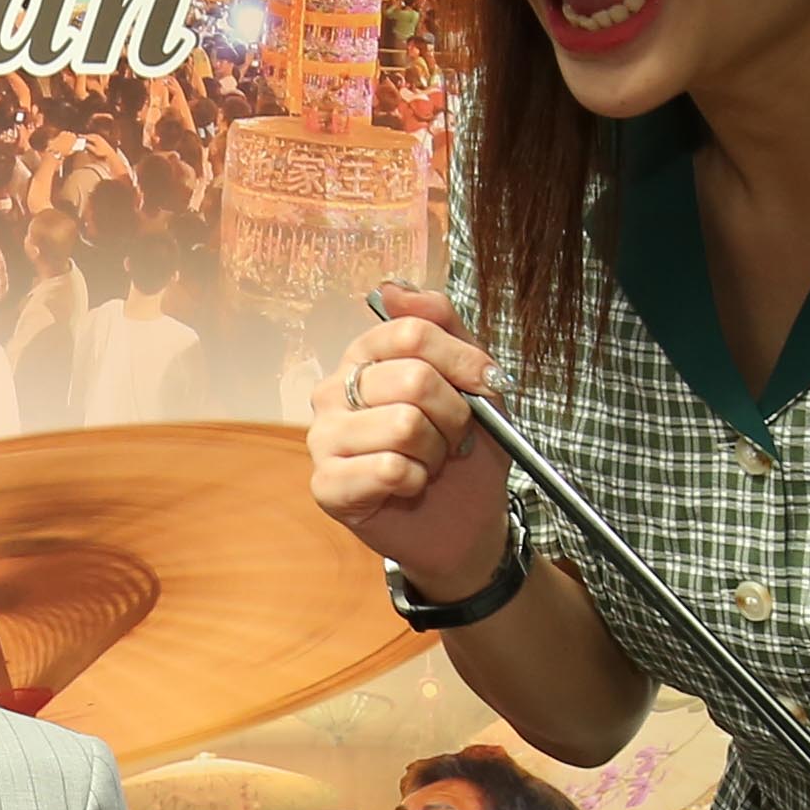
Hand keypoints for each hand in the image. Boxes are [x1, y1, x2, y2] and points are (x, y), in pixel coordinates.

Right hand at [307, 282, 516, 596]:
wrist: (463, 520)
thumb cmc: (463, 450)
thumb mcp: (470, 379)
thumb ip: (441, 325)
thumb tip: (394, 288)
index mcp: (366, 355)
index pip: (412, 332)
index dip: (462, 360)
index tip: (485, 385)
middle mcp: (335, 390)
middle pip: (413, 380)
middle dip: (454, 416)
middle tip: (453, 437)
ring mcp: (324, 437)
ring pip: (403, 426)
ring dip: (436, 453)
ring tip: (430, 462)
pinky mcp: (326, 484)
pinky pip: (389, 469)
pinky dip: (416, 482)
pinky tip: (409, 487)